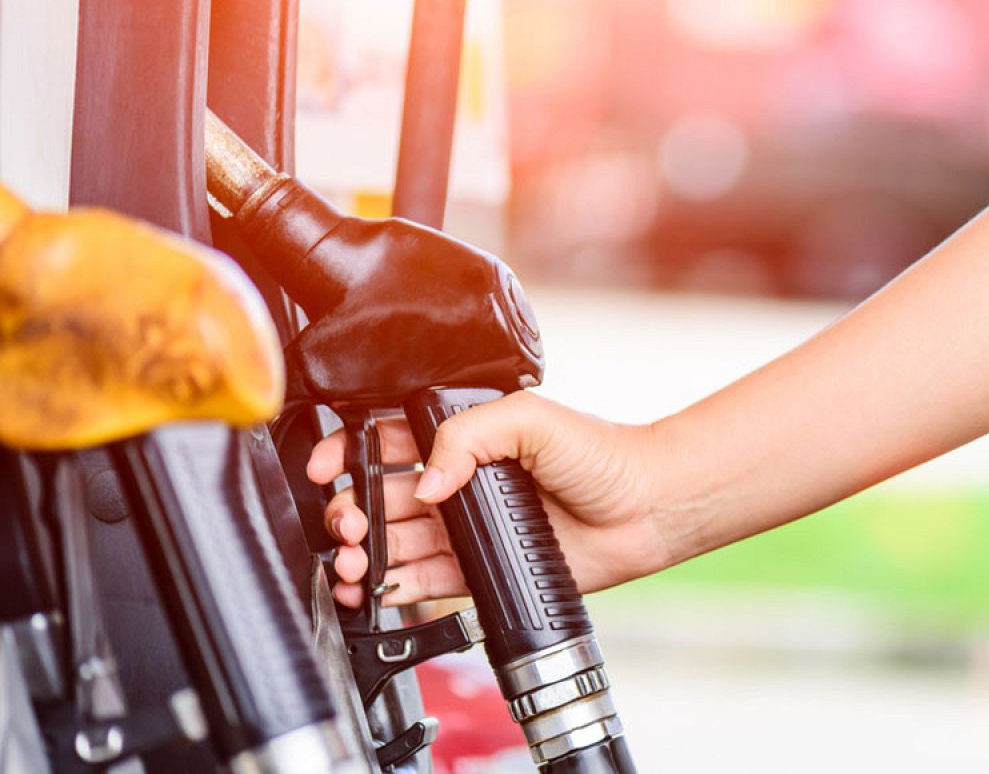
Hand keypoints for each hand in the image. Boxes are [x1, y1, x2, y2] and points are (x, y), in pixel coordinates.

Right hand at [305, 391, 674, 607]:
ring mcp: (468, 526)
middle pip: (381, 496)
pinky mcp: (480, 568)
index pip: (386, 440)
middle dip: (350, 510)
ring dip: (363, 553)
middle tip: (349, 524)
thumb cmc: (601, 454)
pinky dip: (393, 586)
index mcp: (463, 437)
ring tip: (352, 562)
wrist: (644, 508)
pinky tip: (375, 586)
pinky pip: (425, 579)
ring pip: (395, 541)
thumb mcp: (529, 418)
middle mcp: (460, 480)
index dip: (348, 452)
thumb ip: (466, 435)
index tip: (328, 467)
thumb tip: (425, 481)